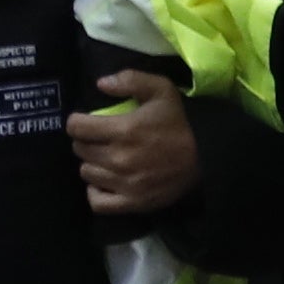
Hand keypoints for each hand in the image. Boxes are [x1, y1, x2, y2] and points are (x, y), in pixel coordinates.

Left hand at [71, 70, 199, 214]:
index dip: (76, 122)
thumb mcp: (161, 89)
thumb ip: (130, 80)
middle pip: (80, 150)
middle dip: (84, 141)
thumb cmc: (180, 122)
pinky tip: (103, 182)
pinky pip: (97, 202)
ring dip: (91, 164)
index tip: (84, 121)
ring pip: (86, 173)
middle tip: (96, 139)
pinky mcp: (132, 203)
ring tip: (102, 158)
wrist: (206, 157)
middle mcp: (119, 159)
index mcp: (123, 130)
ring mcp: (124, 184)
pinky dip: (95, 192)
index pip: (77, 127)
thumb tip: (101, 84)